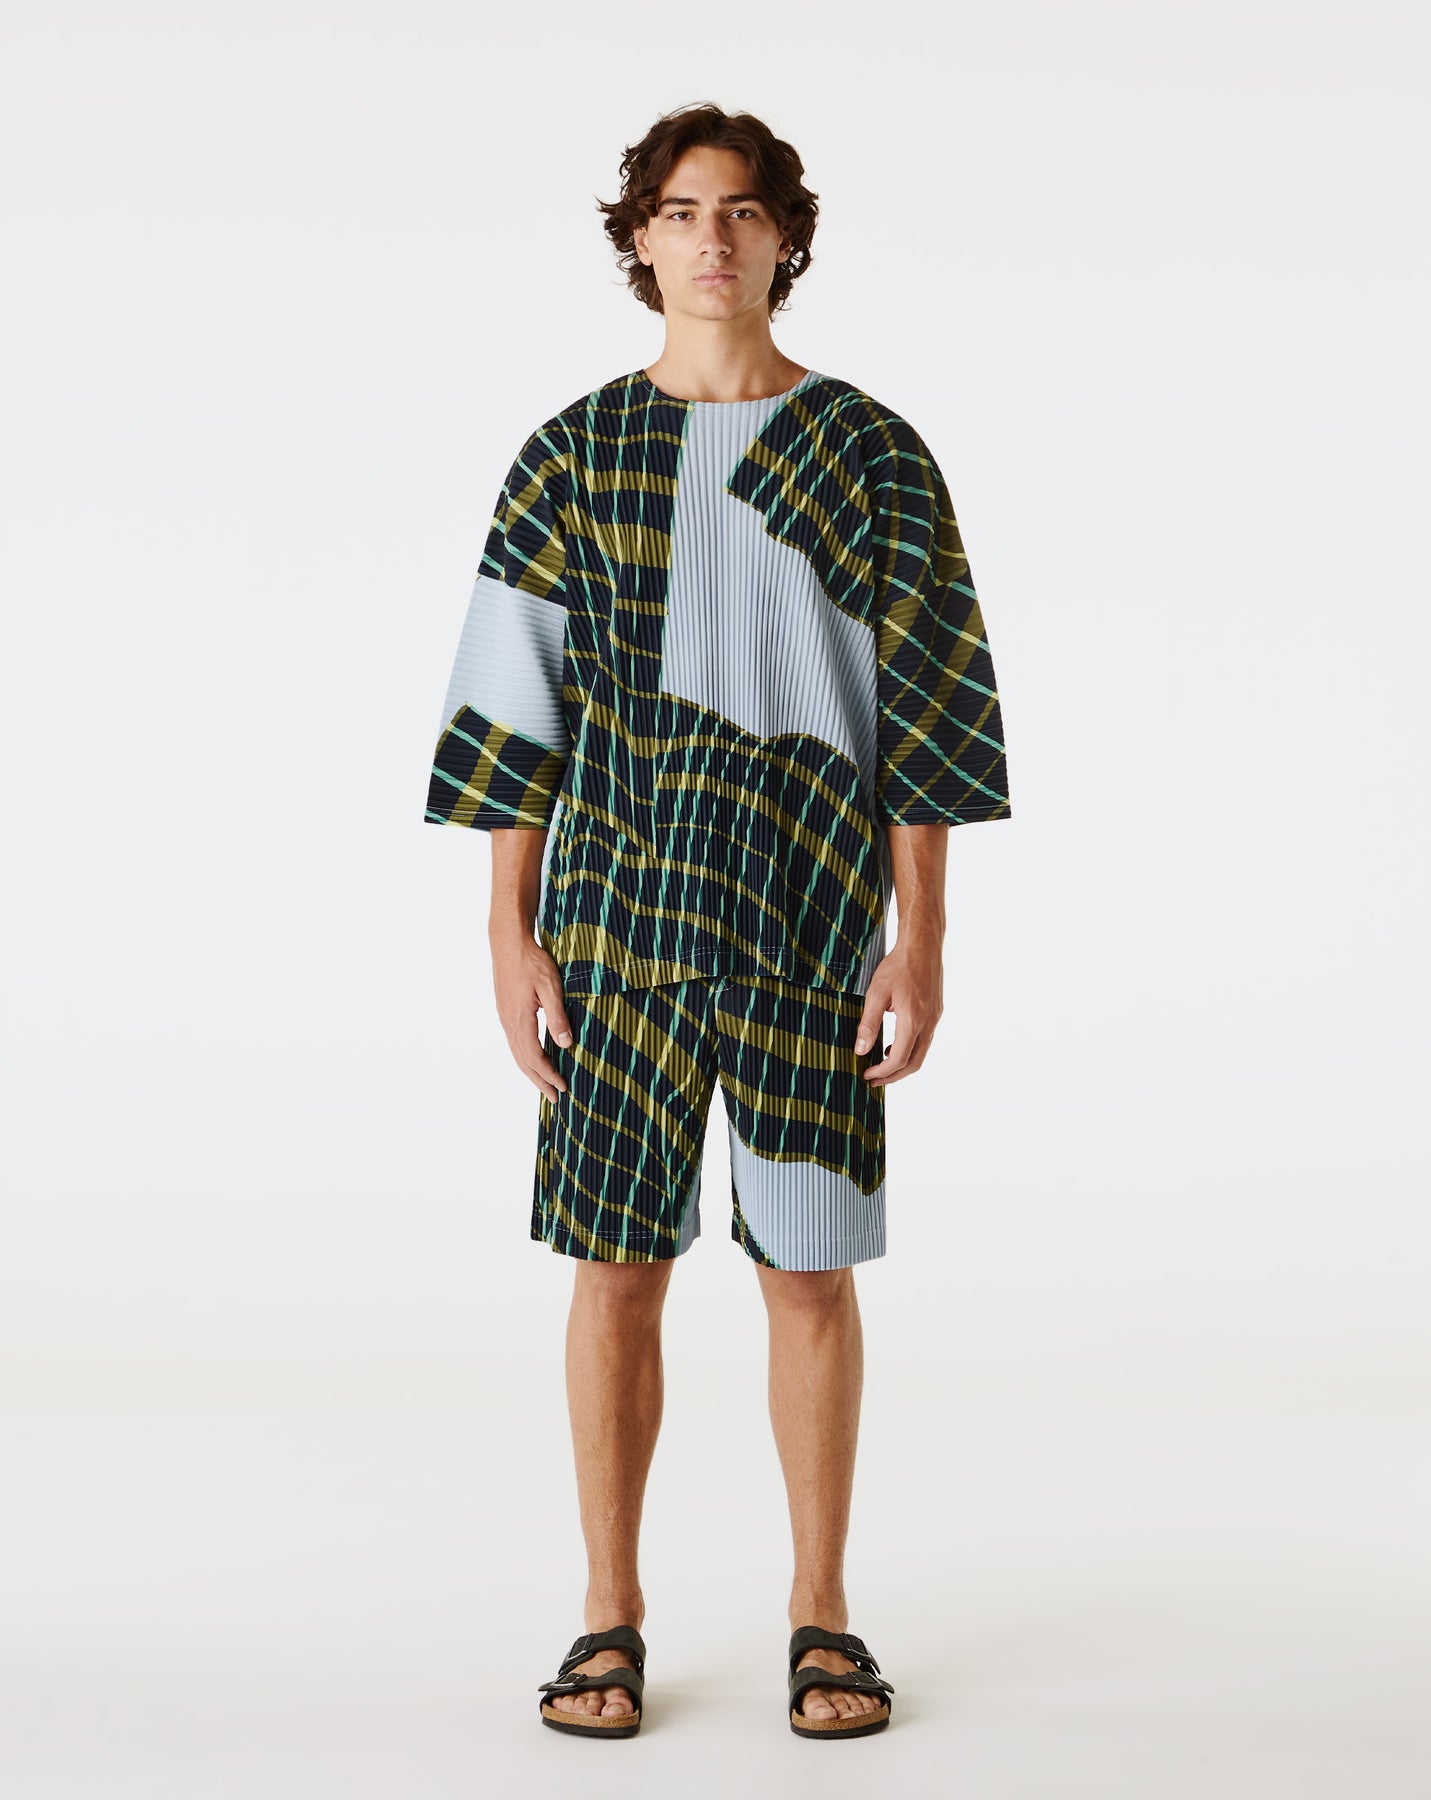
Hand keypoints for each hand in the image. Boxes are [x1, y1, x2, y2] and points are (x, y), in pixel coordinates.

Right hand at [490, 936, 574, 1102]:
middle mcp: (509, 1022)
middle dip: (540, 1081)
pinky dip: (526, 1057)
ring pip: (517, 1053)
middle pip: (523, 1062)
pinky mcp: (506, 1011)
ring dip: (532, 1071)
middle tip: (555, 1098)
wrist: (508, 942)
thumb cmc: (532, 960)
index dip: (549, 1075)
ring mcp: (505, 1017)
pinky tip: (535, 1058)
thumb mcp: (550, 986)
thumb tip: (566, 1045)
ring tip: (545, 1084)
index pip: (534, 1058)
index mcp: (520, 1019)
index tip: (563, 1086)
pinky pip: (515, 1042)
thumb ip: (557, 1016)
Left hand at [853, 948, 943, 1085]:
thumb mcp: (876, 994)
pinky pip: (924, 1039)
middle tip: (874, 1080)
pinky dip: (910, 1049)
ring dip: (902, 1063)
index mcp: (913, 1021)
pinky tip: (894, 1044)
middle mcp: (928, 1023)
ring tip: (882, 1065)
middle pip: (914, 1063)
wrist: (922, 945)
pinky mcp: (936, 1012)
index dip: (882, 1073)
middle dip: (894, 1076)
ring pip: (921, 1052)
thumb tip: (861, 1050)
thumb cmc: (898, 966)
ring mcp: (935, 1018)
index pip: (899, 1059)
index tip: (867, 1075)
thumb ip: (868, 1024)